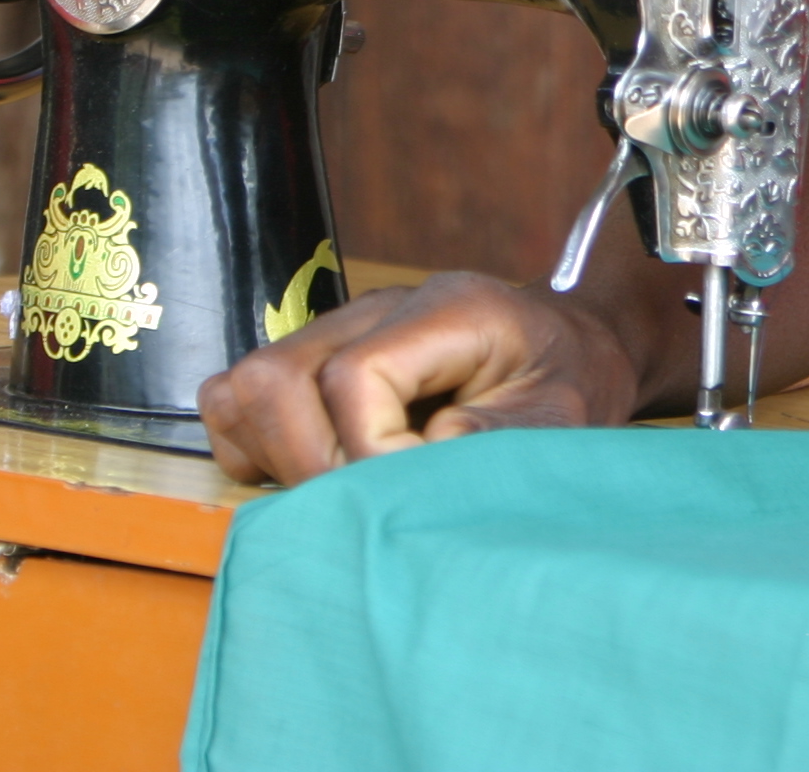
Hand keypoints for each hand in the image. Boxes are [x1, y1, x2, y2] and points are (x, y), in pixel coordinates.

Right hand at [197, 270, 642, 484]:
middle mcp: (378, 308)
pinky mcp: (315, 358)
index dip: (368, 451)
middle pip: (274, 379)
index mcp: (447, 309)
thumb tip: (425, 451)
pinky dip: (259, 451)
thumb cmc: (571, 381)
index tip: (413, 488)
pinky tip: (322, 472)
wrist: (571, 349)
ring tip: (346, 488)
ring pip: (241, 390)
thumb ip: (500, 434)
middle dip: (309, 464)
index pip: (354, 376)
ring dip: (277, 458)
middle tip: (370, 500)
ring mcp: (338, 330)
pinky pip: (237, 403)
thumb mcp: (566, 413)